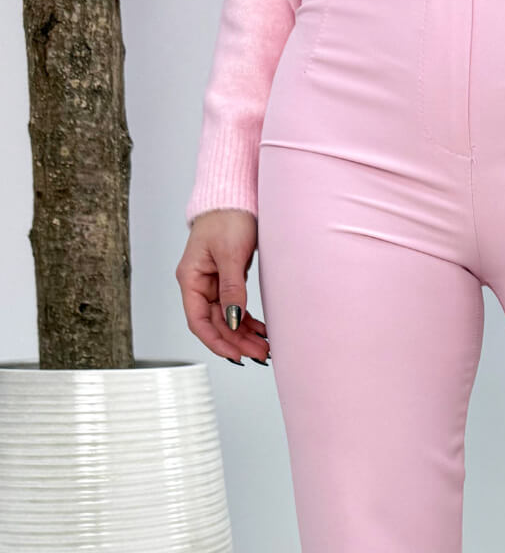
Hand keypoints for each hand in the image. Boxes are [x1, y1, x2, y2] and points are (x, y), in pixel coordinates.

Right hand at [175, 209, 269, 364]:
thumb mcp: (230, 254)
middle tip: (261, 354)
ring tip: (265, 348)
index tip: (236, 356)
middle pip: (215, 324)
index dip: (216, 342)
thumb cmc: (227, 217)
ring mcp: (213, 284)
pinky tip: (261, 331)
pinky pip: (235, 309)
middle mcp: (199, 284)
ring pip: (227, 319)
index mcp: (190, 278)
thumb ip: (231, 289)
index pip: (198, 321)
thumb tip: (233, 321)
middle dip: (237, 341)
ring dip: (244, 335)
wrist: (235, 196)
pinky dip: (247, 322)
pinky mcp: (227, 281)